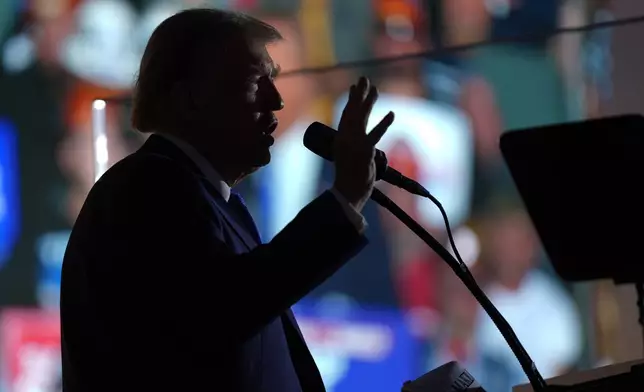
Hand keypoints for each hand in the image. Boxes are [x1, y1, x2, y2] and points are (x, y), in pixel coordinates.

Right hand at [333, 77, 394, 210]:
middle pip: (352, 112)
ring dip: (369, 102)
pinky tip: (392, 113)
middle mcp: (345, 139)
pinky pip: (376, 135)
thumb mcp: (347, 159)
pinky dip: (384, 124)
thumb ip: (352, 147)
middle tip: (365, 79)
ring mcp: (354, 144)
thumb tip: (360, 142)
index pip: (345, 116)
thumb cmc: (348, 180)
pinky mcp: (365, 151)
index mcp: (340, 140)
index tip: (355, 87)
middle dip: (359, 94)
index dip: (351, 101)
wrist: (347, 193)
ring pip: (362, 118)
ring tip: (375, 89)